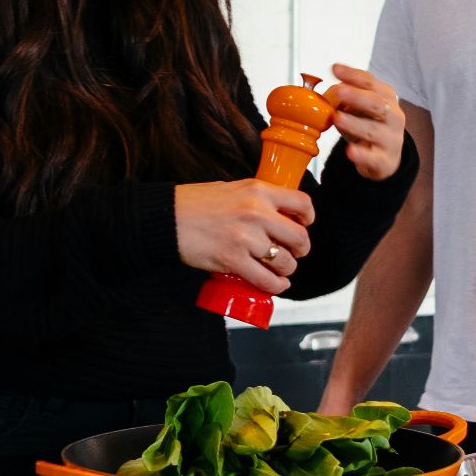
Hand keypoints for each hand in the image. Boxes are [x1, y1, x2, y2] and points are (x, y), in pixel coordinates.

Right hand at [175, 180, 314, 295]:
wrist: (166, 217)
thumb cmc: (195, 203)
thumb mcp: (233, 189)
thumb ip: (257, 199)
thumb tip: (278, 214)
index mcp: (258, 190)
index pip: (302, 203)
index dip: (308, 218)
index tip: (303, 225)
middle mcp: (256, 212)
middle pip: (299, 237)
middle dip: (301, 250)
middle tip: (294, 253)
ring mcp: (245, 237)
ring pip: (285, 262)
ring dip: (286, 270)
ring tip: (280, 270)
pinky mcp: (232, 259)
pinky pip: (266, 280)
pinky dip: (275, 286)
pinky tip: (275, 284)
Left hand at [323, 63, 405, 181]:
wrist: (387, 158)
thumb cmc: (370, 126)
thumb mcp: (361, 108)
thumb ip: (347, 97)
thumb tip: (330, 89)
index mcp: (386, 98)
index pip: (370, 83)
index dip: (353, 75)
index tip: (335, 69)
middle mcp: (393, 116)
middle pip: (377, 104)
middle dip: (357, 96)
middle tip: (338, 91)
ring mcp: (391, 139)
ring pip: (373, 130)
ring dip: (355, 123)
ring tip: (338, 118)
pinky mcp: (385, 160)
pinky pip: (373, 157)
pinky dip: (362, 154)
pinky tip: (350, 151)